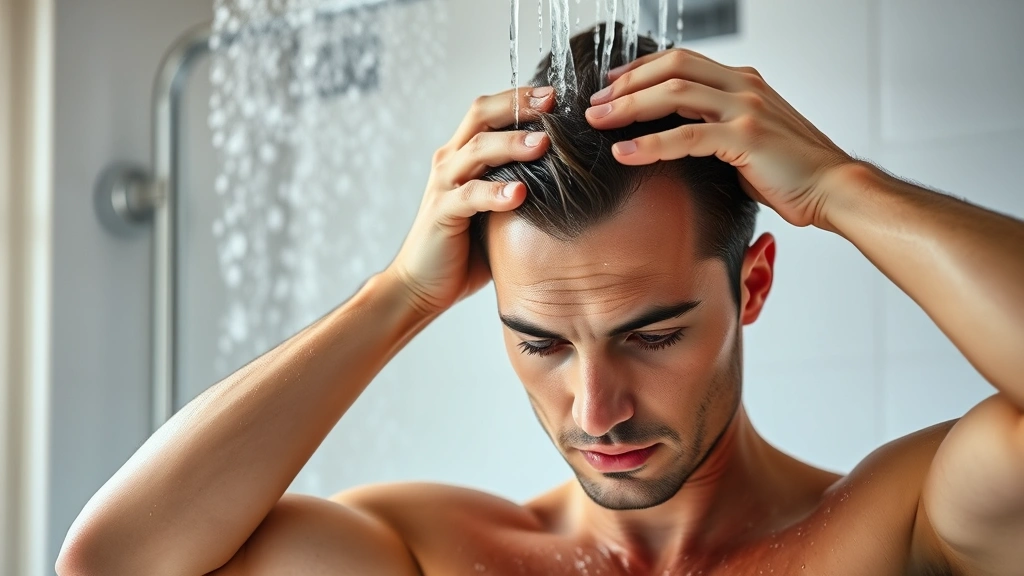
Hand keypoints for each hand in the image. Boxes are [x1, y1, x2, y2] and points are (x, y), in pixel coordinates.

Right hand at [386, 87, 553, 315]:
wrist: (422, 284)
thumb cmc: (465, 247)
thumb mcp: (498, 209)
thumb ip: (520, 187)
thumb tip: (571, 178)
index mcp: (464, 155)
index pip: (490, 111)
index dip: (521, 97)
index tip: (556, 94)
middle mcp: (451, 162)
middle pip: (481, 115)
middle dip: (518, 105)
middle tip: (553, 103)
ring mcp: (444, 185)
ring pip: (477, 149)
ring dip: (511, 144)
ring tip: (542, 144)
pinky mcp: (441, 213)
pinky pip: (469, 196)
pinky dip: (495, 193)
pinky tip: (519, 194)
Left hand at [585, 49, 853, 227]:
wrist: (833, 188)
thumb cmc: (790, 171)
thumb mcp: (747, 137)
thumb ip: (715, 126)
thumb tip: (676, 133)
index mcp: (742, 82)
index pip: (681, 61)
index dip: (641, 69)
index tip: (611, 85)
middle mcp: (742, 87)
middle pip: (671, 68)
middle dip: (626, 84)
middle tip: (595, 104)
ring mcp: (745, 109)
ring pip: (674, 94)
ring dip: (629, 107)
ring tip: (599, 122)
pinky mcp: (746, 138)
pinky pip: (687, 136)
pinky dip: (651, 144)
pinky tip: (626, 153)